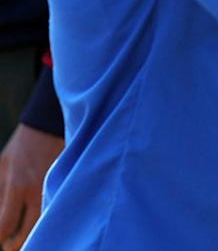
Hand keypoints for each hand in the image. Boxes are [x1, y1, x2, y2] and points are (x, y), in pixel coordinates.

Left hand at [0, 123, 63, 249]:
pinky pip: (56, 210)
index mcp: (17, 186)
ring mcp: (56, 187)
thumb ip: (0, 193)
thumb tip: (0, 218)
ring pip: (45, 224)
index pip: (5, 226)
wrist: (52, 121)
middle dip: (16, 245)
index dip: (0, 240)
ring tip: (24, 240)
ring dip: (33, 235)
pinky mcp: (68, 184)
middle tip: (9, 247)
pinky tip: (43, 224)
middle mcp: (38, 190)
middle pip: (27, 233)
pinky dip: (48, 221)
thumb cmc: (24, 144)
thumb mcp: (3, 166)